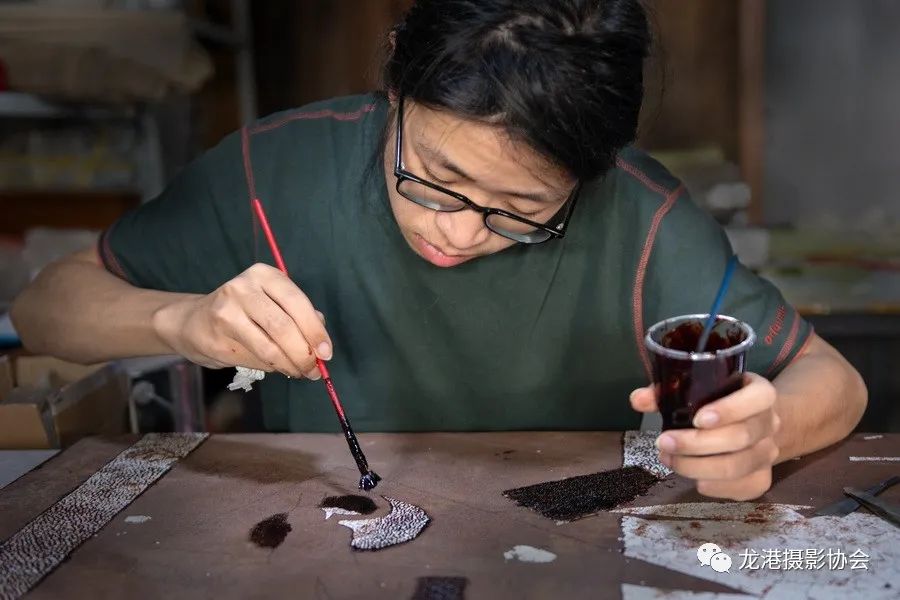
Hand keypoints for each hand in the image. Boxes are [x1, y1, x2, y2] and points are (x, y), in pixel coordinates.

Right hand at [152, 263, 329, 378]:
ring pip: (269, 348)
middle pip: (283, 327)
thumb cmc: (243, 311)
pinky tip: (276, 367)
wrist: (192, 321)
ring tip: (299, 372)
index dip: (315, 331)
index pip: (297, 302)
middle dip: (304, 354)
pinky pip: (254, 360)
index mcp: (263, 275)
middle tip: (314, 371)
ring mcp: (226, 313)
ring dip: (289, 366)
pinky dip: (272, 368)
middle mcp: (243, 288)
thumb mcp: (272, 302)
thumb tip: (321, 344)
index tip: (326, 353)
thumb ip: (298, 316)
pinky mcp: (216, 339)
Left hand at [629, 373, 781, 500]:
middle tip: (664, 443)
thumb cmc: (719, 402)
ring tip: (669, 459)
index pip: (757, 398)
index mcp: (761, 393)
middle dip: (697, 444)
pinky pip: (743, 488)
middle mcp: (771, 423)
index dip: (730, 410)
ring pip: (738, 466)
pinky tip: (695, 481)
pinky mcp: (762, 478)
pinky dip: (717, 488)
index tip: (697, 419)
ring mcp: (768, 453)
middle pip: (741, 437)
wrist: (752, 424)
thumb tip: (637, 400)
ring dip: (698, 467)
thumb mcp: (700, 388)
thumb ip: (667, 392)